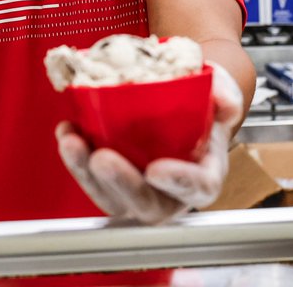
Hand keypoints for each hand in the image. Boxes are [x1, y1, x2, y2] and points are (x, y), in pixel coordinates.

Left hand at [55, 62, 244, 223]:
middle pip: (148, 203)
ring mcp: (140, 189)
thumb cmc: (203, 102)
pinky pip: (91, 179)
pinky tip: (67, 132)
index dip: (178, 182)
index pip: (198, 187)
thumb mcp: (221, 89)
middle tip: (101, 159)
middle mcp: (172, 191)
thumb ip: (225, 92)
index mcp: (205, 173)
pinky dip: (75, 158)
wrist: (181, 100)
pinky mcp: (112, 181)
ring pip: (112, 197)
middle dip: (122, 184)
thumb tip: (224, 102)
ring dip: (86, 173)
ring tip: (71, 142)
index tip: (156, 169)